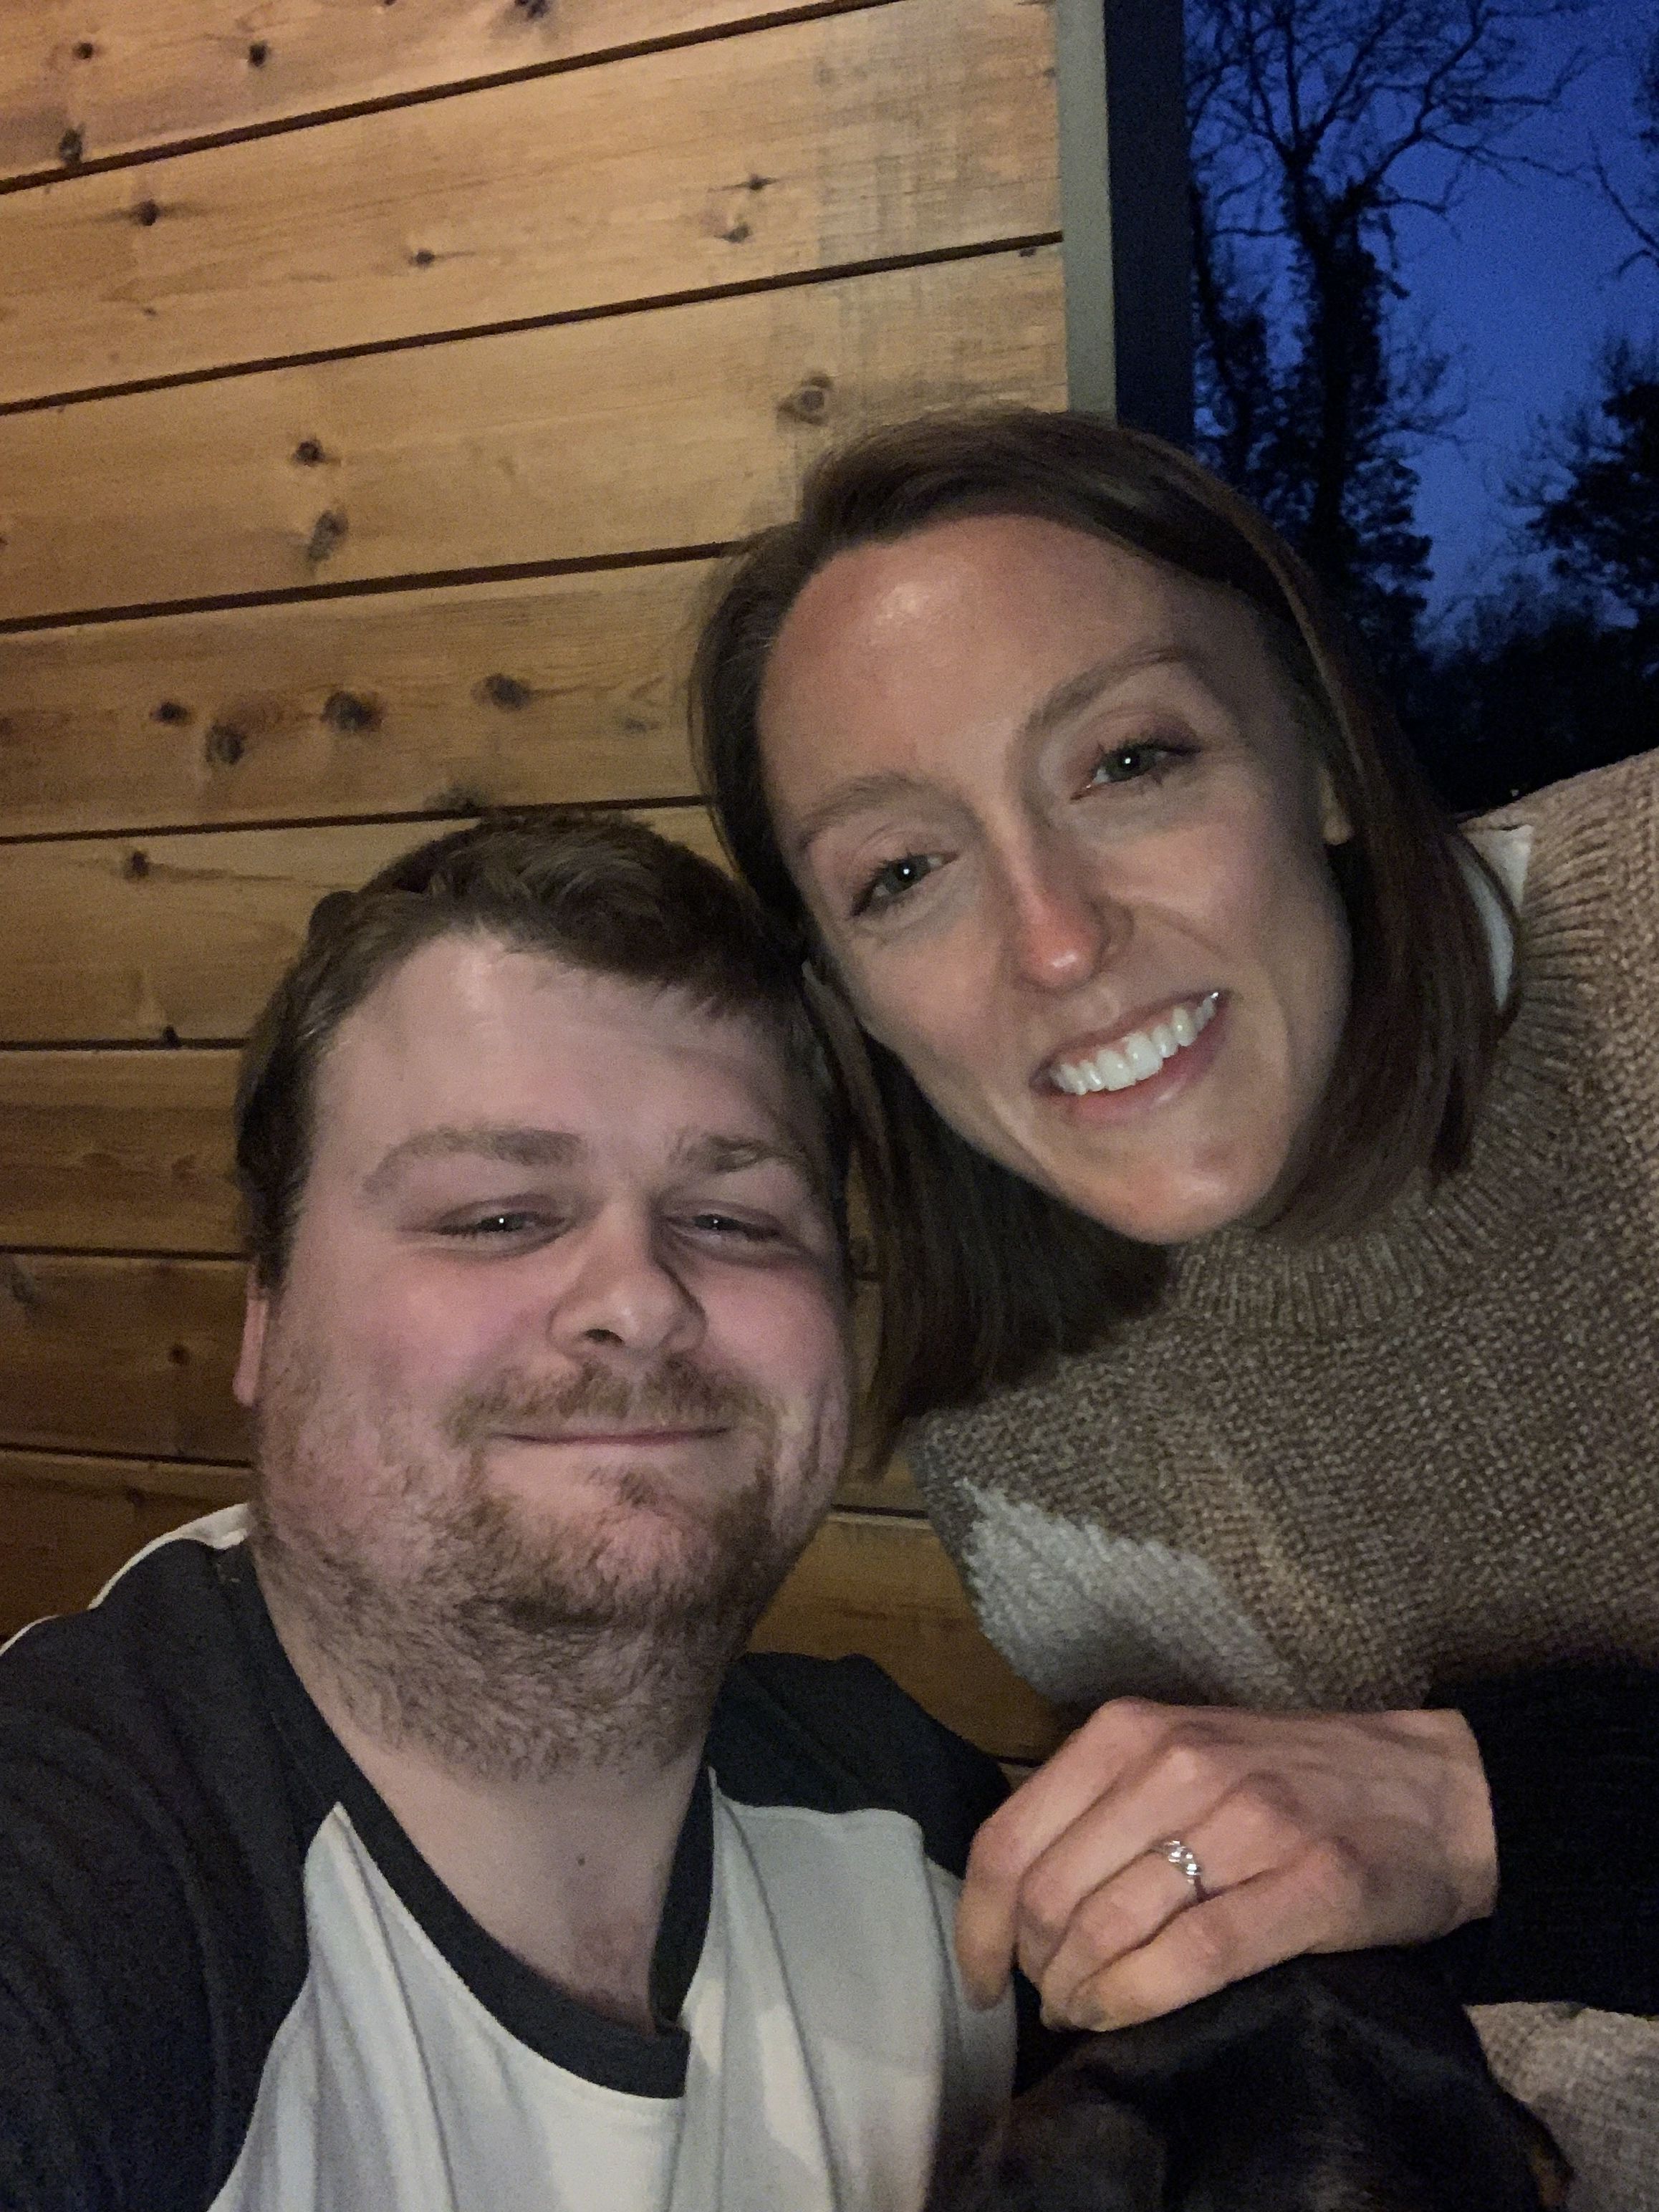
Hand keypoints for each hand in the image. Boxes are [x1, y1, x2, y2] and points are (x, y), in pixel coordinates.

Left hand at [956, 1697, 1496, 2029]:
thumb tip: (1015, 1895)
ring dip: (1080, 1993)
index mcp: (1130, 1731)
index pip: (1011, 1837)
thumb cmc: (1290, 1780)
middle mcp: (1177, 1763)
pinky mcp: (1309, 1881)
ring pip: (1112, 1925)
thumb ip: (1100, 1804)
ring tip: (1083, 2014)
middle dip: (1034, 1967)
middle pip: (1052, 1893)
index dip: (979, 1922)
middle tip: (1048, 2001)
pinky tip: (1122, 2017)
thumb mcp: (1179, 1755)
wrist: (1435, 1789)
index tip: (981, 1974)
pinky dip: (1139, 1999)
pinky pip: (1193, 1955)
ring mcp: (1246, 1819)